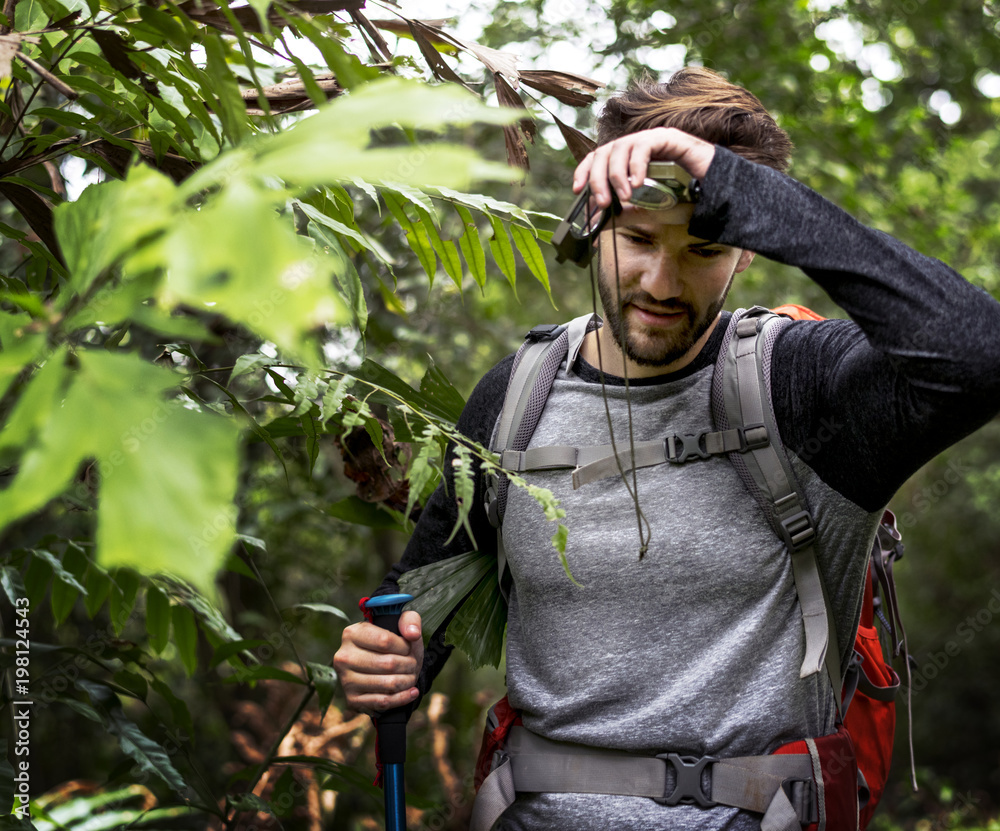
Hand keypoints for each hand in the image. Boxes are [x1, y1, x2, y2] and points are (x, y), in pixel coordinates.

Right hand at [334, 610, 423, 714]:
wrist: (378, 668)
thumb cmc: (391, 643)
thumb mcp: (400, 624)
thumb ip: (410, 620)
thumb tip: (412, 634)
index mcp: (352, 634)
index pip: (385, 640)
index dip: (404, 646)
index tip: (409, 648)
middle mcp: (343, 657)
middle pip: (388, 663)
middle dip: (409, 665)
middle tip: (414, 665)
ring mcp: (346, 680)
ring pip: (388, 683)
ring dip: (407, 681)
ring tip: (412, 676)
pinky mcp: (352, 700)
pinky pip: (383, 701)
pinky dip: (402, 697)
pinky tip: (412, 691)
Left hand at [572, 127, 715, 209]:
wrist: (716, 192)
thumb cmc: (683, 199)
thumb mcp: (645, 210)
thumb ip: (621, 214)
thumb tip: (595, 224)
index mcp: (627, 159)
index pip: (598, 157)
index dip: (584, 171)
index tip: (577, 190)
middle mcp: (636, 146)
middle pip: (605, 151)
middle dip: (598, 178)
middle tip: (601, 202)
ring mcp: (651, 139)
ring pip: (621, 146)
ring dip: (617, 174)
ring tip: (624, 197)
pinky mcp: (668, 137)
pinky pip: (644, 145)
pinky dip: (637, 165)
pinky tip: (638, 184)